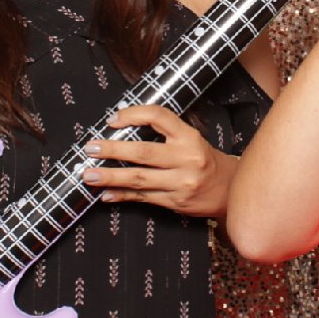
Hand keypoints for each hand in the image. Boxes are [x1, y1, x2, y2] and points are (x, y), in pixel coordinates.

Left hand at [82, 104, 235, 217]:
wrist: (229, 190)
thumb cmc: (204, 159)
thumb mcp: (191, 138)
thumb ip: (163, 132)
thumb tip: (121, 127)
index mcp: (189, 136)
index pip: (158, 117)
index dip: (132, 115)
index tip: (112, 120)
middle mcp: (186, 159)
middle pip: (142, 152)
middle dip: (112, 150)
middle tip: (90, 148)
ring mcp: (181, 183)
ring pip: (139, 179)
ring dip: (110, 177)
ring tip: (88, 175)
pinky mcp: (175, 202)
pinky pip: (143, 198)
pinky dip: (122, 196)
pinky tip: (105, 194)